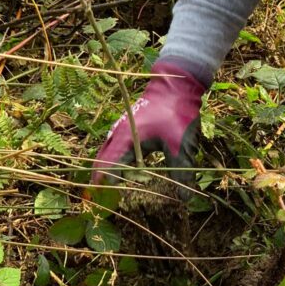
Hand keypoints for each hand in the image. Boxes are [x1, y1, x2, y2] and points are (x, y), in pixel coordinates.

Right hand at [91, 58, 205, 190]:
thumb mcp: (180, 146)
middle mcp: (118, 133)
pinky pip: (114, 145)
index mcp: (126, 140)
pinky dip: (114, 158)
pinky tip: (123, 167)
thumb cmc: (177, 113)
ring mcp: (122, 127)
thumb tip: (184, 199)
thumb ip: (180, 173)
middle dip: (100, 178)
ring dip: (107, 168)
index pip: (108, 167)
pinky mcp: (129, 124)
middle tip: (100, 198)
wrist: (176, 84)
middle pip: (101, 160)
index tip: (103, 201)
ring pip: (107, 151)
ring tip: (109, 186)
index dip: (105, 185)